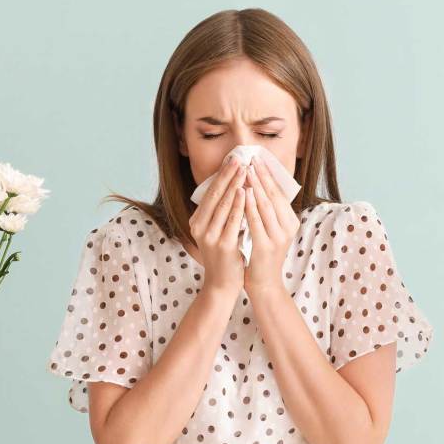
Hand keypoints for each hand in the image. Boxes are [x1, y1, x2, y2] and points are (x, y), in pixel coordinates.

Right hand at [189, 154, 246, 295]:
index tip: (232, 160)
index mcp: (197, 222)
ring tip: (244, 170)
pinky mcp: (222, 245)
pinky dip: (239, 205)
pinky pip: (232, 220)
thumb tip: (232, 188)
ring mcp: (209, 236)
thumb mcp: (217, 232)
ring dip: (234, 185)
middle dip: (228, 175)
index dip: (221, 175)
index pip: (210, 193)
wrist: (222, 284)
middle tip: (239, 158)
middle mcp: (200, 227)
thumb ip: (220, 214)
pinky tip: (246, 192)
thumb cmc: (224, 257)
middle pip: (215, 195)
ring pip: (223, 205)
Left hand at [242, 155, 299, 296]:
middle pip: (274, 195)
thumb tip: (256, 185)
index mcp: (290, 221)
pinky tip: (243, 193)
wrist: (264, 284)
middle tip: (252, 158)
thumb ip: (266, 211)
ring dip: (255, 186)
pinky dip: (249, 206)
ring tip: (247, 170)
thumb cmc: (262, 255)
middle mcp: (288, 227)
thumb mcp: (268, 230)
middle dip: (262, 175)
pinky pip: (256, 221)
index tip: (258, 158)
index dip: (269, 174)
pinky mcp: (266, 246)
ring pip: (266, 205)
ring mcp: (278, 237)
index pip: (279, 192)